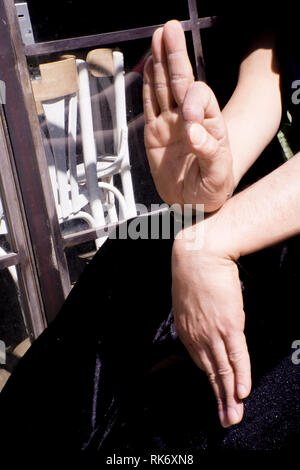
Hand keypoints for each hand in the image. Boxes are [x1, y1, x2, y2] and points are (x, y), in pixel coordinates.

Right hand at [143, 20, 233, 211]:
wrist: (192, 204)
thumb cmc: (210, 190)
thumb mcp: (218, 176)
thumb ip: (210, 153)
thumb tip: (194, 133)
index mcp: (209, 126)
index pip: (200, 99)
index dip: (193, 101)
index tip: (188, 121)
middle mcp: (189, 120)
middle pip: (181, 82)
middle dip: (175, 56)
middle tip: (170, 29)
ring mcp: (171, 125)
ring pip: (163, 88)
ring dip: (160, 63)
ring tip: (159, 37)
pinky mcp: (155, 133)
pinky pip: (149, 105)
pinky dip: (147, 86)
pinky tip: (148, 66)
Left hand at [171, 212, 250, 426]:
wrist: (199, 255)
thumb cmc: (193, 272)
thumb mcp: (187, 298)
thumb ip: (194, 316)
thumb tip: (205, 323)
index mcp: (185, 330)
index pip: (199, 361)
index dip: (210, 380)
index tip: (216, 393)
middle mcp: (196, 336)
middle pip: (209, 372)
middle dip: (218, 398)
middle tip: (225, 419)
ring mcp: (212, 332)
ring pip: (222, 370)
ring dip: (229, 396)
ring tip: (233, 415)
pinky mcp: (229, 324)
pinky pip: (236, 356)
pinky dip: (240, 375)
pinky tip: (242, 392)